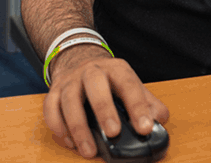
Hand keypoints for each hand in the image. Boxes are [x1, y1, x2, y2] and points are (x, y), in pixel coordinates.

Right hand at [43, 44, 168, 158]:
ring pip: (69, 100)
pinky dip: (57, 125)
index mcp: (115, 69)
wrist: (78, 59)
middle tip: (113, 133)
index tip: (144, 127)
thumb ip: (147, 101)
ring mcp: (71, 80)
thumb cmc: (108, 79)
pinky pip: (50, 107)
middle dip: (104, 110)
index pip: (128, 84)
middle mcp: (91, 71)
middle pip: (95, 85)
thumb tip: (161, 119)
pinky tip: (69, 141)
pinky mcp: (54, 90)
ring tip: (88, 150)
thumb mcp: (130, 84)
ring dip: (78, 127)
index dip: (137, 105)